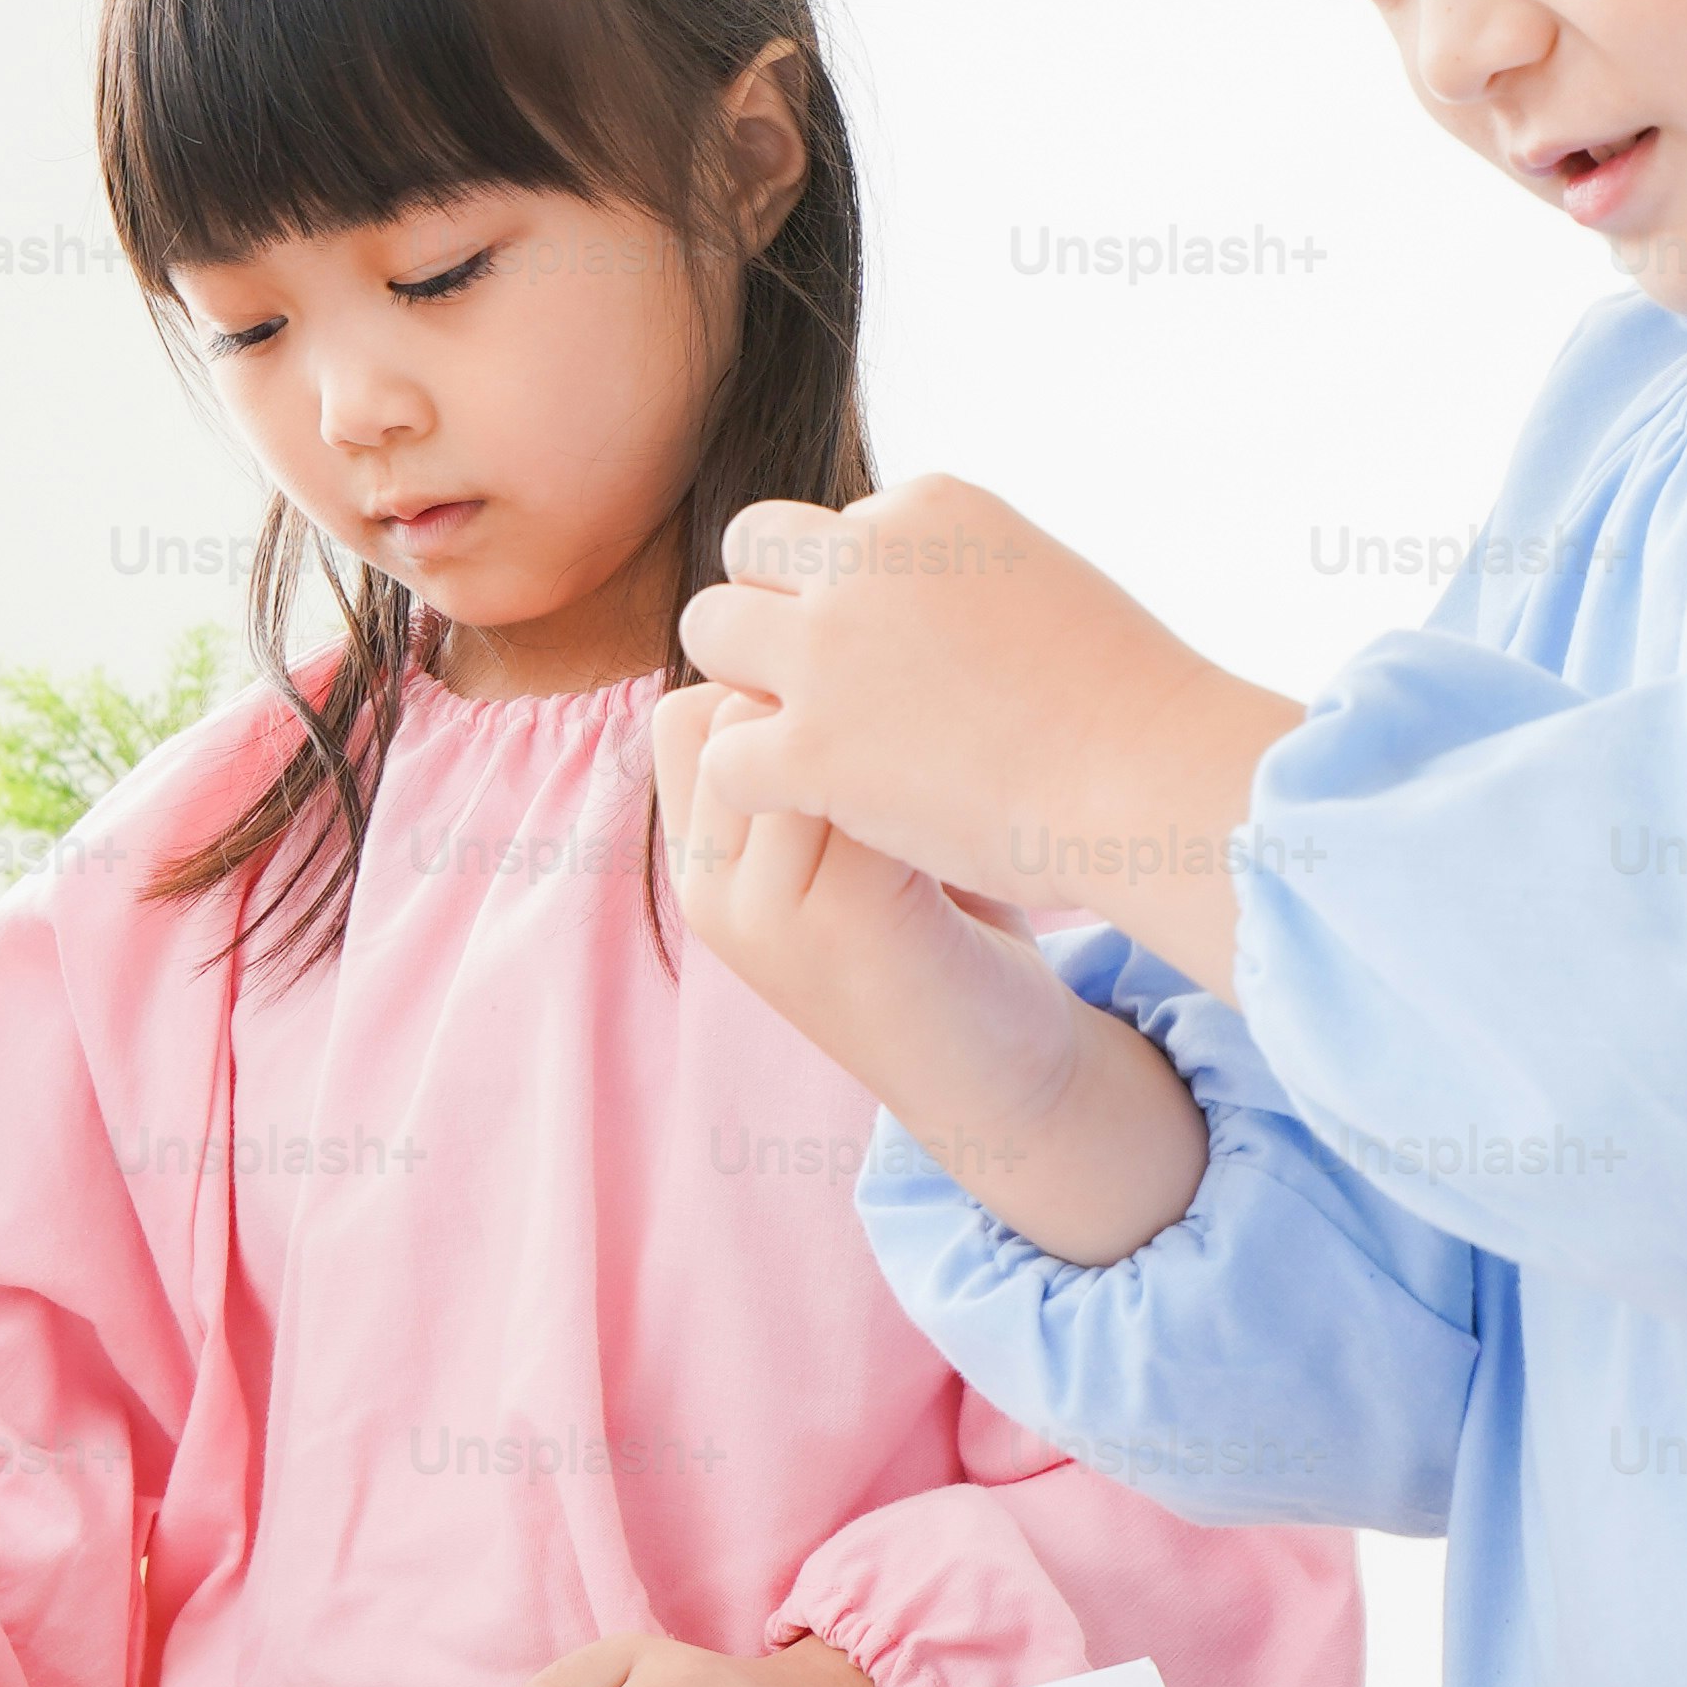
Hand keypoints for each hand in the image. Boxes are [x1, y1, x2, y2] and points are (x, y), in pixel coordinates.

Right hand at [653, 684, 1205, 1265]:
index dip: (774, 685)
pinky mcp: (848, 924)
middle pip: (728, 712)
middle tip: (916, 706)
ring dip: (877, 717)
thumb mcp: (850, 839)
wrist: (999, 1077)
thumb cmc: (939, 930)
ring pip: (791, 738)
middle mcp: (712, 890)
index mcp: (698, 864)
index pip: (688, 713)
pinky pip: (856, 786)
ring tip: (945, 736)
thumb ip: (818, 756)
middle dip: (820, 688)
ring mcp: (769, 914)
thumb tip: (825, 609)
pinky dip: (920, 763)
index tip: (868, 694)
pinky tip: (973, 770)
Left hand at [676, 478, 1298, 990]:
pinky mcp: (812, 744)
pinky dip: (754, 785)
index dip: (849, 595)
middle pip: (749, 550)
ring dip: (742, 682)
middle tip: (813, 687)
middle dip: (769, 611)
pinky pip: (723, 751)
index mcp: (927, 507)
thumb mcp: (1040, 583)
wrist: (1150, 777)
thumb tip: (920, 607)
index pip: (835, 530)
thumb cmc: (1126, 701)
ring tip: (799, 741)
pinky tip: (808, 808)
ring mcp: (830, 647)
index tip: (898, 656)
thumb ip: (959, 578)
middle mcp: (865, 556)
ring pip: (707, 630)